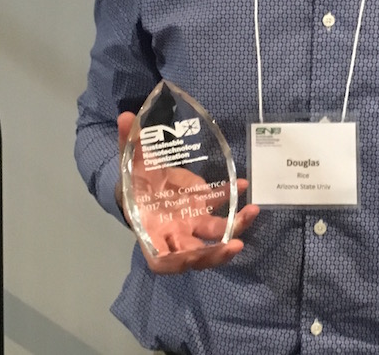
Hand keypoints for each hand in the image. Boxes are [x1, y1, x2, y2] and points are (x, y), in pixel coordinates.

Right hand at [117, 111, 259, 273]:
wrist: (142, 179)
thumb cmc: (134, 181)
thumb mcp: (129, 163)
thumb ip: (128, 143)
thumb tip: (126, 117)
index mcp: (151, 233)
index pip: (164, 261)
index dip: (179, 263)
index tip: (194, 258)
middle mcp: (175, 233)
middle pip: (197, 253)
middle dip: (217, 252)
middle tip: (235, 244)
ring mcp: (192, 221)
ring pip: (216, 232)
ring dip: (236, 225)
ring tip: (252, 211)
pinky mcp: (203, 204)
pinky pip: (220, 204)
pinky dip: (232, 196)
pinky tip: (244, 184)